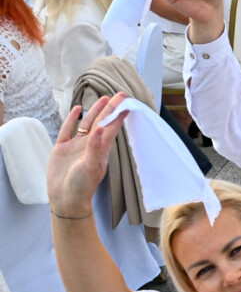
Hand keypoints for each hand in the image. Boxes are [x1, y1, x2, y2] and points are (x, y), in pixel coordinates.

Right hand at [47, 96, 125, 218]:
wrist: (65, 197)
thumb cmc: (82, 185)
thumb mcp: (91, 166)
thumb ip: (95, 147)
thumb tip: (102, 128)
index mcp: (101, 149)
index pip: (112, 127)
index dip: (119, 115)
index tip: (128, 102)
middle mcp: (90, 145)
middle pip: (102, 121)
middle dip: (111, 108)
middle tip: (120, 93)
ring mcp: (76, 145)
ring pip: (87, 123)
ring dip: (95, 111)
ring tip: (103, 98)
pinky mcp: (62, 148)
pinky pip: (67, 129)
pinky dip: (72, 119)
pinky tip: (78, 109)